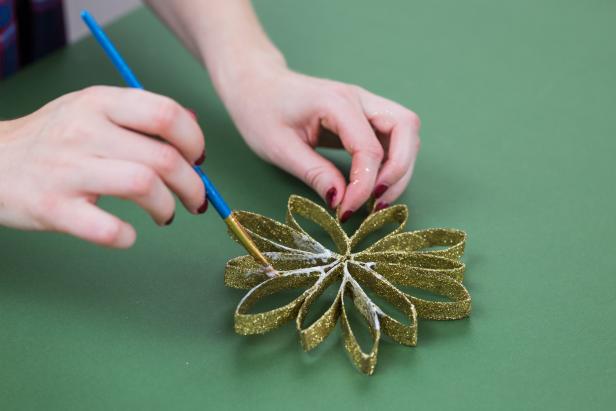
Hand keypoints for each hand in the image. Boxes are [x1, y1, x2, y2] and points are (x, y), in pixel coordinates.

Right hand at [0, 86, 205, 247]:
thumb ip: (138, 115)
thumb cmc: (51, 138)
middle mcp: (84, 130)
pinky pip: (107, 228)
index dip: (194, 140)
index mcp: (99, 102)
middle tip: (195, 198)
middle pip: (164, 158)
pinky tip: (128, 234)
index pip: (166, 114)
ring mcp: (67, 169)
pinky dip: (128, 237)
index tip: (198, 159)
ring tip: (165, 214)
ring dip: (167, 207)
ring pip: (144, 187)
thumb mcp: (90, 109)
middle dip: (193, 185)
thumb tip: (192, 126)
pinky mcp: (53, 208)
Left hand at [219, 64, 420, 220]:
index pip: (369, 148)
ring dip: (400, 168)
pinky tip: (373, 185)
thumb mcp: (279, 148)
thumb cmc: (261, 111)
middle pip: (406, 128)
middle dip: (399, 170)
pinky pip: (393, 138)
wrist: (256, 86)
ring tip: (377, 199)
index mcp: (336, 102)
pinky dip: (392, 163)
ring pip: (406, 132)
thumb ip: (314, 173)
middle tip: (376, 202)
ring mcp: (365, 104)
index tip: (347, 211)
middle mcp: (359, 98)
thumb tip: (342, 201)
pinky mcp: (364, 116)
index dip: (364, 185)